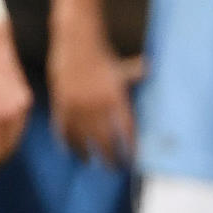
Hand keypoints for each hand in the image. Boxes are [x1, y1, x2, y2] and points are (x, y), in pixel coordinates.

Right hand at [49, 31, 139, 163]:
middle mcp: (96, 106)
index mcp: (115, 98)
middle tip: (115, 168)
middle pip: (105, 141)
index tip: (133, 160)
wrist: (75, 43)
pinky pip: (64, 131)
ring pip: (83, 140)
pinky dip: (68, 144)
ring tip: (92, 163)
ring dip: (88, 155)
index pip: (126, 130)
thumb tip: (151, 68)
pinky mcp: (61, 106)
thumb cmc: (102, 56)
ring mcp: (77, 107)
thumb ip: (136, 74)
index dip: (129, 148)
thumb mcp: (122, 67)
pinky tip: (72, 152)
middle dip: (111, 158)